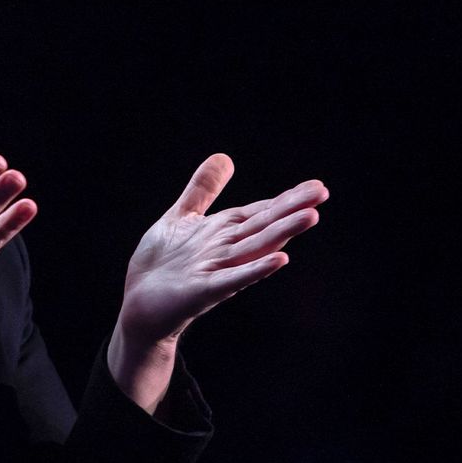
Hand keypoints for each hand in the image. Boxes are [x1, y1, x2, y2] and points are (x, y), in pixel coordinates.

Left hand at [108, 154, 327, 411]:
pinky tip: (280, 260)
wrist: (139, 305)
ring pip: (254, 247)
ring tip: (310, 216)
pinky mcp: (202, 291)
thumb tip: (224, 157)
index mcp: (223, 232)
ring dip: (282, 233)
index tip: (317, 186)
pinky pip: (232, 279)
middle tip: (322, 193)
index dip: (286, 198)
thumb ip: (203, 189)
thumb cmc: (161, 264)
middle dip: (291, 209)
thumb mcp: (181, 216)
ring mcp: (217, 270)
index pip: (259, 211)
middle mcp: (226, 250)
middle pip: (263, 225)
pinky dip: (255, 269)